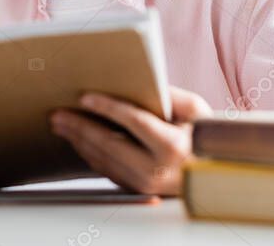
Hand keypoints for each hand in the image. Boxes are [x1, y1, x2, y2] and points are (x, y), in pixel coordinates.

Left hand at [49, 85, 210, 194]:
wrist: (215, 172)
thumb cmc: (205, 136)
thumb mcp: (196, 110)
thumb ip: (170, 94)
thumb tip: (139, 80)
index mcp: (174, 146)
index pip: (134, 122)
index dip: (108, 108)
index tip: (85, 97)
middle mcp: (158, 171)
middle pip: (110, 144)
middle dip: (80, 127)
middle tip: (59, 113)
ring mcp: (147, 186)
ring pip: (104, 161)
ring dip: (79, 141)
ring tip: (61, 124)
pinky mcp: (138, 191)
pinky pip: (108, 171)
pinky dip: (89, 154)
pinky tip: (78, 140)